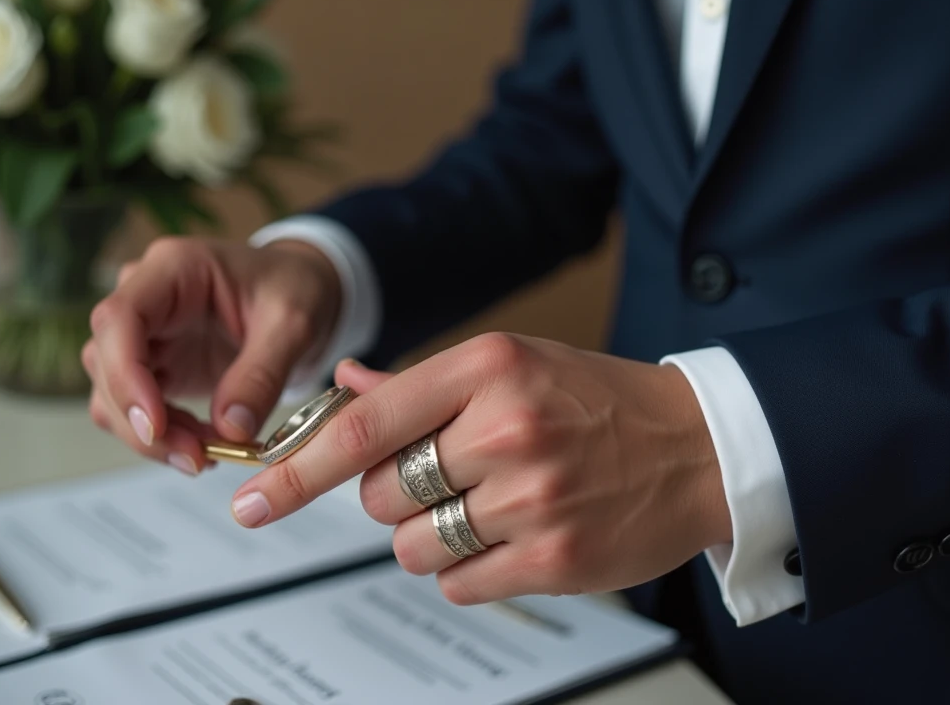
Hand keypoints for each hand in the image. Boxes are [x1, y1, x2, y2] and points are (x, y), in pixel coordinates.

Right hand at [81, 236, 341, 474]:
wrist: (302, 290)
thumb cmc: (296, 288)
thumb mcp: (294, 324)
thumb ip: (263, 373)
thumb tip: (231, 430)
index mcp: (174, 268)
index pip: (119, 318)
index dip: (125, 375)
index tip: (155, 426)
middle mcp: (145, 298)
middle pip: (106, 363)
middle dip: (143, 421)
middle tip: (197, 458)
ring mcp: (144, 334)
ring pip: (111, 394)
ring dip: (151, 436)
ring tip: (209, 454)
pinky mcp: (153, 366)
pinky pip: (135, 409)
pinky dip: (163, 436)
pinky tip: (205, 445)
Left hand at [229, 333, 731, 604]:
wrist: (699, 447)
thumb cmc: (599, 401)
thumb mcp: (514, 366)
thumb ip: (422, 384)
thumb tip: (345, 383)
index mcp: (487, 368)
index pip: (364, 423)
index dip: (295, 469)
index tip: (250, 502)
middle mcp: (504, 428)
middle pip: (379, 494)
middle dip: (394, 496)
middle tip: (448, 477)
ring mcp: (531, 498)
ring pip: (412, 546)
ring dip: (431, 536)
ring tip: (490, 507)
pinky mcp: (554, 557)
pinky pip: (458, 583)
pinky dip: (470, 568)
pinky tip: (515, 536)